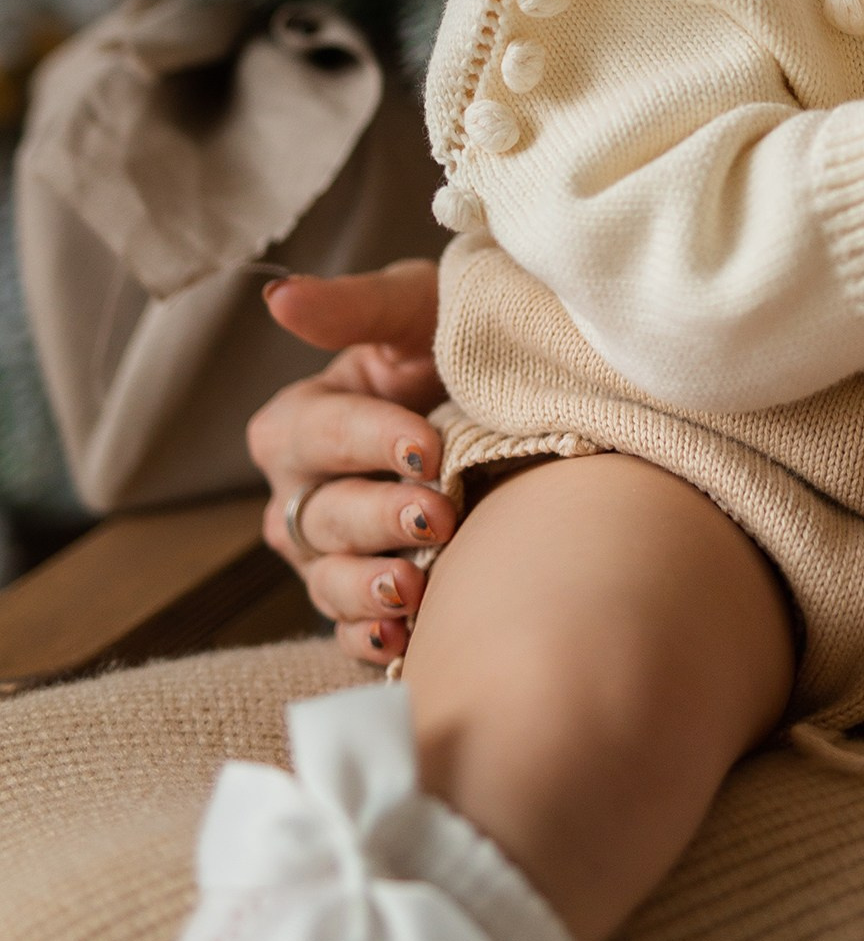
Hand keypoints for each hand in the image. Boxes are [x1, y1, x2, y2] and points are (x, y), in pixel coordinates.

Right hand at [247, 259, 450, 664]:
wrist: (506, 402)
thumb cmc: (446, 342)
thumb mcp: (411, 310)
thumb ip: (352, 307)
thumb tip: (279, 297)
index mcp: (300, 422)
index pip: (318, 433)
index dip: (370, 440)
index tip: (428, 446)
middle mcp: (302, 496)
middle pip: (323, 515)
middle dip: (379, 517)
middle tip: (440, 514)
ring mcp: (329, 556)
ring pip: (328, 582)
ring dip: (368, 589)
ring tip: (414, 589)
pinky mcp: (364, 602)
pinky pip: (350, 635)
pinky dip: (372, 643)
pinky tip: (404, 644)